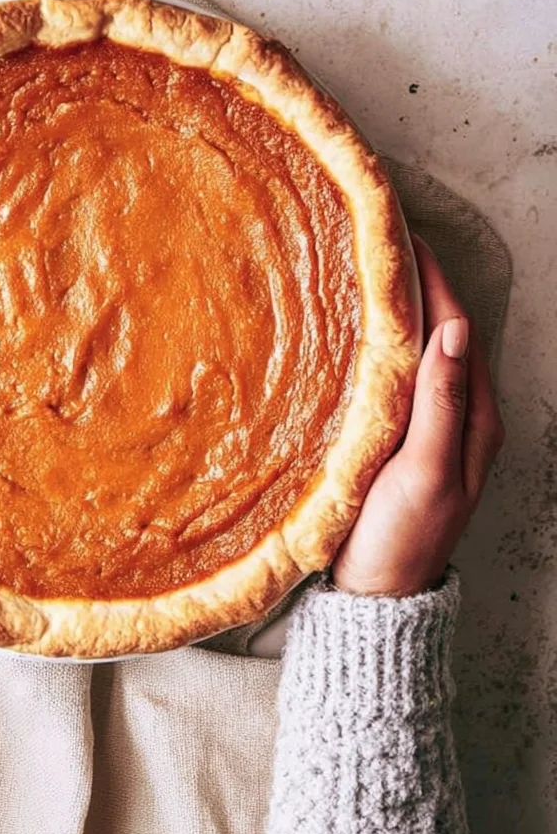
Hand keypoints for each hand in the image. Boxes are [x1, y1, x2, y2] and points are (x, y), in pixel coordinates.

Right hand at [332, 235, 504, 596]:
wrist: (377, 595)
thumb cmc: (400, 538)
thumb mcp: (426, 472)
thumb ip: (441, 403)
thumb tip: (453, 330)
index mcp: (474, 419)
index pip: (456, 330)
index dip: (434, 281)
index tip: (405, 238)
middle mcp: (459, 417)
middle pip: (442, 334)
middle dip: (417, 286)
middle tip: (379, 245)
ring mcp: (431, 429)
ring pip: (421, 354)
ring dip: (400, 313)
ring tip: (368, 276)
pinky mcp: (402, 440)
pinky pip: (400, 378)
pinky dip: (385, 347)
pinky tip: (359, 336)